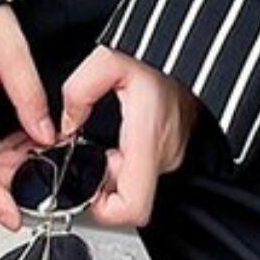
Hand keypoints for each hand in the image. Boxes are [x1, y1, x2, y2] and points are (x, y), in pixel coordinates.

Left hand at [60, 46, 200, 227]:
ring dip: (115, 169)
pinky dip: (127, 158)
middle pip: (131, 198)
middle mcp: (164, 152)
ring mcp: (172, 153)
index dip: (106, 210)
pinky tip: (122, 135)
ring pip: (136, 183)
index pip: (134, 207)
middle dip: (104, 182)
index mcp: (148, 138)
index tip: (89, 187)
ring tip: (108, 140)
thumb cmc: (160, 54)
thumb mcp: (108, 61)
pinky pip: (144, 167)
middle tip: (94, 153)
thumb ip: (79, 92)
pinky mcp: (173, 147)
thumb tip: (67, 122)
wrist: (193, 49)